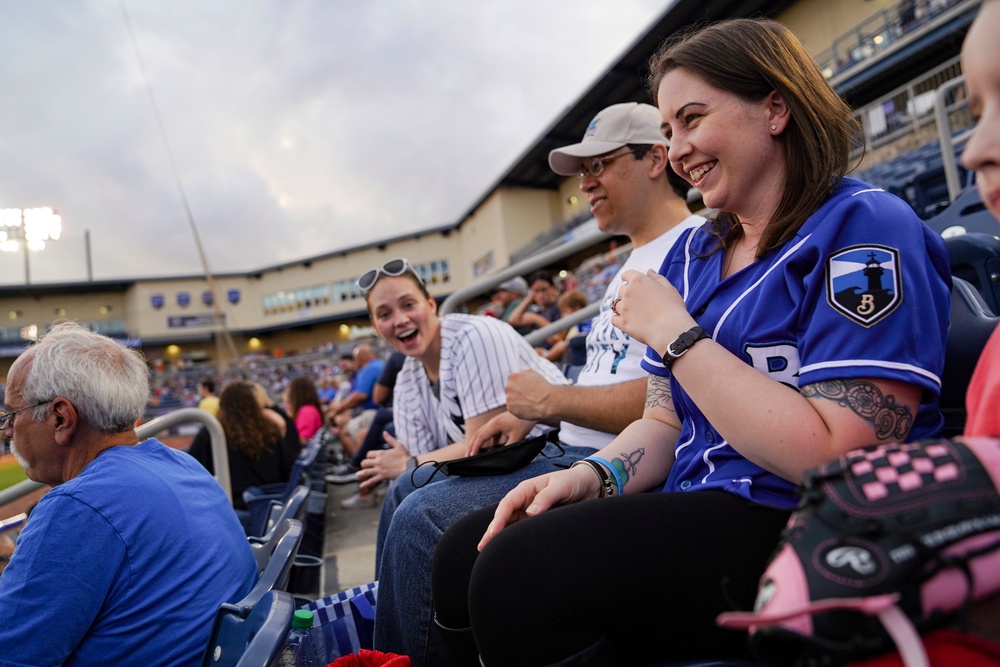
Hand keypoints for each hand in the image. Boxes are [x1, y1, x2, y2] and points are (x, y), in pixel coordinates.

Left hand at [359, 431, 408, 488]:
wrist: (410, 466)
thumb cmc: (405, 456)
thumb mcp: (398, 445)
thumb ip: (390, 439)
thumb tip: (384, 432)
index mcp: (381, 453)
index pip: (369, 454)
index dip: (369, 456)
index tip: (371, 458)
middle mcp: (378, 461)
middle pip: (365, 462)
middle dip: (364, 464)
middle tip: (365, 466)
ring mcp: (380, 469)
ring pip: (366, 471)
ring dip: (361, 473)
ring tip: (358, 475)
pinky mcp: (382, 476)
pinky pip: (372, 480)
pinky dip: (366, 483)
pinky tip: (362, 486)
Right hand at [467, 412, 536, 455]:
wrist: (530, 411)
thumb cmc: (524, 423)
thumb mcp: (517, 437)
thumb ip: (508, 447)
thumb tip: (501, 456)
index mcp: (494, 425)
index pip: (480, 437)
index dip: (475, 447)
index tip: (471, 456)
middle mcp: (492, 422)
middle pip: (477, 434)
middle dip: (471, 445)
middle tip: (467, 456)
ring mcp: (494, 422)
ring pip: (481, 433)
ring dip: (476, 442)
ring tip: (473, 452)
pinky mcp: (498, 423)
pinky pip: (488, 432)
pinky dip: (485, 440)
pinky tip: (487, 448)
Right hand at [478, 464, 600, 550]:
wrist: (590, 485)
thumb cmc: (574, 481)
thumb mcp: (561, 486)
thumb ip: (546, 498)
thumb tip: (530, 513)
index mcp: (527, 489)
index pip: (508, 504)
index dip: (499, 518)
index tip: (493, 532)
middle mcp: (526, 501)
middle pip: (505, 517)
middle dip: (493, 531)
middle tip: (482, 547)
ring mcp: (531, 512)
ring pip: (512, 526)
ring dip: (502, 537)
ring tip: (491, 553)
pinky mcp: (540, 522)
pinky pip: (525, 531)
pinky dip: (516, 539)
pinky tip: (511, 550)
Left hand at [505, 370, 555, 420]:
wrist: (547, 401)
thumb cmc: (542, 387)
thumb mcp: (533, 373)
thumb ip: (523, 372)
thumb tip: (519, 372)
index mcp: (512, 377)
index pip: (512, 381)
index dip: (520, 385)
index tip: (527, 389)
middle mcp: (508, 387)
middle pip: (510, 390)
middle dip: (517, 393)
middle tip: (528, 396)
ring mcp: (508, 398)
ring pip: (511, 400)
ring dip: (517, 401)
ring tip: (529, 402)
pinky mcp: (510, 408)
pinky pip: (513, 408)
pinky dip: (518, 409)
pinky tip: (527, 408)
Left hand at [612, 269, 695, 350]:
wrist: (670, 329)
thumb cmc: (673, 308)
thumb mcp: (669, 288)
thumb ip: (657, 278)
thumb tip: (649, 271)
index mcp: (638, 280)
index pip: (627, 274)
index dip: (628, 277)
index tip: (628, 280)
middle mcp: (627, 292)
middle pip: (622, 290)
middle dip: (628, 294)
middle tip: (640, 301)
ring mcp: (623, 308)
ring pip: (617, 305)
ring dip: (623, 307)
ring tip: (635, 313)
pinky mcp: (622, 323)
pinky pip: (614, 319)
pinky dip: (618, 319)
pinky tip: (626, 321)